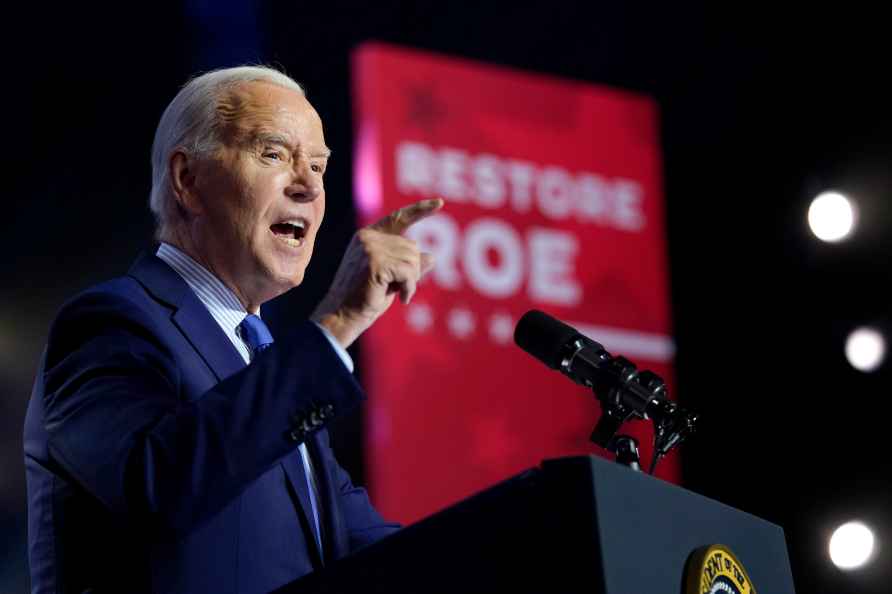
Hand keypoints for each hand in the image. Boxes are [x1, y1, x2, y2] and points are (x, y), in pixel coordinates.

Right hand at [311, 198, 443, 347]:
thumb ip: (408, 266)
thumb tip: (432, 256)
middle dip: (412, 271)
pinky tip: (401, 299)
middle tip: (399, 288)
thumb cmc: (364, 300)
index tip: (440, 202)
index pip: (399, 218)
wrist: (341, 316)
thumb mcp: (391, 280)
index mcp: (368, 236)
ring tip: (396, 293)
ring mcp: (370, 248)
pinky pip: (409, 273)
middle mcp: (368, 237)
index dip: (420, 210)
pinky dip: (409, 288)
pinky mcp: (375, 262)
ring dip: (411, 281)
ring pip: (413, 260)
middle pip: (412, 247)